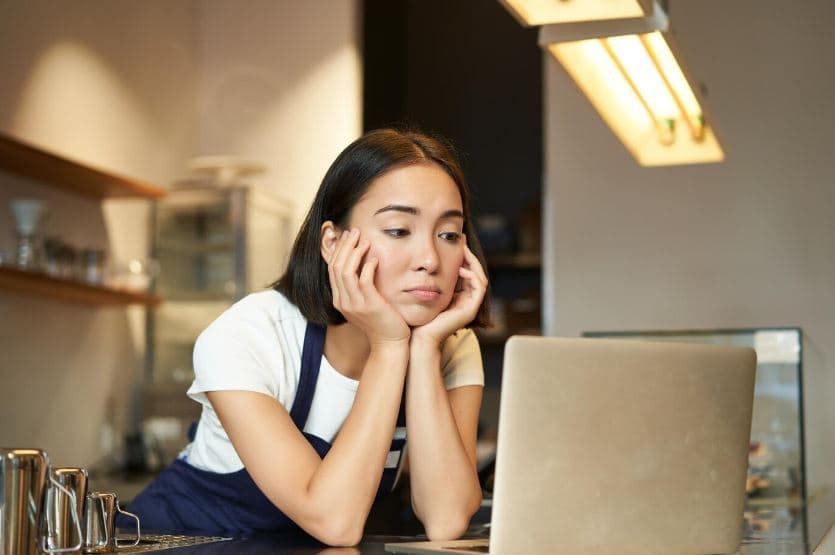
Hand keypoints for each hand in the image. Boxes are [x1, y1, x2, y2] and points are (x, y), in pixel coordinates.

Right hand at [327, 228, 409, 345]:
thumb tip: (360, 263)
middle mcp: (342, 301)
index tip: (348, 236)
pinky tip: (375, 259)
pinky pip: (363, 280)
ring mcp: (354, 304)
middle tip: (355, 231)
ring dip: (355, 252)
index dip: (339, 250)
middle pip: (336, 266)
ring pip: (346, 271)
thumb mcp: (364, 302)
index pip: (332, 269)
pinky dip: (367, 266)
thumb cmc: (381, 321)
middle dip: (345, 246)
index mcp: (339, 300)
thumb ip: (358, 286)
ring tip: (364, 240)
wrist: (390, 343)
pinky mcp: (369, 305)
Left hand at [411, 240, 487, 347]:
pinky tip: (461, 269)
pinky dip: (473, 276)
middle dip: (470, 257)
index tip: (457, 243)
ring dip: (473, 264)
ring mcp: (470, 306)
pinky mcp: (470, 310)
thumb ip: (429, 279)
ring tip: (463, 252)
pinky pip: (480, 288)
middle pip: (476, 273)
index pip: (467, 273)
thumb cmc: (418, 317)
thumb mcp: (425, 292)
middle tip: (462, 242)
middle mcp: (466, 301)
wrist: (419, 338)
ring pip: (481, 279)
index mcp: (458, 297)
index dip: (464, 258)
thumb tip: (423, 261)